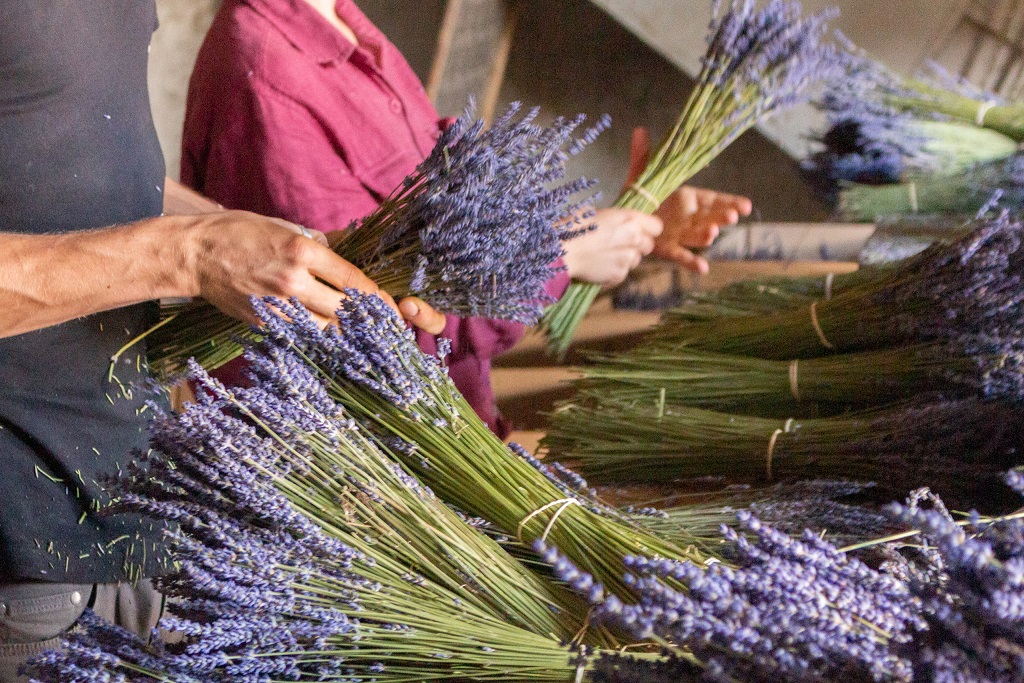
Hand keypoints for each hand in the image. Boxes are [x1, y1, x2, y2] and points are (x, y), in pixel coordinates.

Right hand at [184, 211, 443, 332]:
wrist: (195, 254)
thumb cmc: (238, 233)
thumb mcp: (282, 227)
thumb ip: (315, 246)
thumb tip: (341, 260)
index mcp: (302, 250)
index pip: (352, 279)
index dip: (376, 296)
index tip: (391, 305)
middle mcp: (293, 280)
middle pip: (345, 309)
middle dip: (370, 320)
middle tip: (387, 327)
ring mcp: (278, 305)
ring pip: (326, 329)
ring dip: (348, 334)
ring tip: (367, 338)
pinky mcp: (266, 321)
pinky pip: (303, 335)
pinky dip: (321, 339)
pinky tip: (335, 342)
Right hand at [561, 208, 663, 287]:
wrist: (561, 251)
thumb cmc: (573, 226)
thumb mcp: (596, 213)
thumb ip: (616, 220)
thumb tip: (619, 224)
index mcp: (630, 219)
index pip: (657, 227)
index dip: (647, 229)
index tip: (638, 230)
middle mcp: (634, 239)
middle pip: (649, 245)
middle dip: (637, 245)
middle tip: (619, 243)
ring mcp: (628, 260)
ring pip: (635, 260)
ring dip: (625, 258)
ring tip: (605, 255)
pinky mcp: (618, 276)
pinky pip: (622, 273)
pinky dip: (613, 271)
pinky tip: (598, 265)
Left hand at [626, 128, 751, 273]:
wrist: (624, 220)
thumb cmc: (639, 197)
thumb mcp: (640, 176)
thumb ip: (643, 156)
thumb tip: (639, 130)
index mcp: (688, 198)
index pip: (713, 199)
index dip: (729, 202)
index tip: (746, 206)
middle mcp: (689, 217)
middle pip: (710, 217)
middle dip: (722, 217)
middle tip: (733, 217)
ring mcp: (680, 234)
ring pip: (698, 236)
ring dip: (706, 237)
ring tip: (712, 235)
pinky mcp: (668, 249)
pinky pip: (682, 256)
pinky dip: (692, 262)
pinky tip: (703, 269)